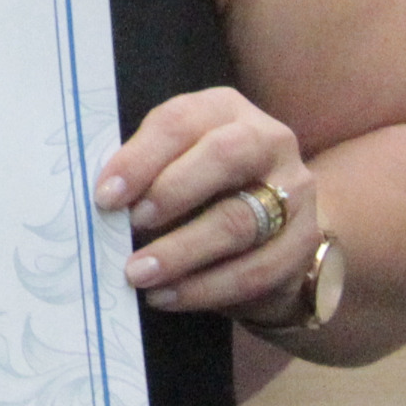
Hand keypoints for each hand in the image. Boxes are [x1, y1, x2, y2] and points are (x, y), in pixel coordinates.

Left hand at [96, 85, 317, 320]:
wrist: (271, 228)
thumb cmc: (200, 187)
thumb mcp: (171, 164)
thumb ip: (143, 172)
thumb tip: (103, 202)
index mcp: (223, 109)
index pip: (180, 121)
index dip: (140, 158)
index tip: (106, 196)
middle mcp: (268, 140)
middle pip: (224, 157)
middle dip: (171, 192)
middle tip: (132, 225)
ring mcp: (294, 191)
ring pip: (239, 220)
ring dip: (182, 251)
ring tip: (138, 273)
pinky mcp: (303, 242)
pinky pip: (255, 270)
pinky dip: (205, 287)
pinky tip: (168, 296)